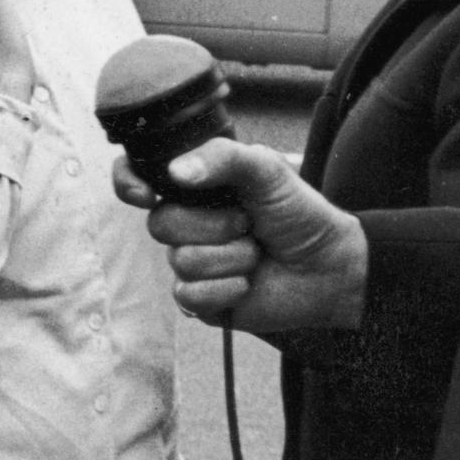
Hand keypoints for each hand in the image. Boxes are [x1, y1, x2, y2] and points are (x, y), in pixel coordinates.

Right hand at [112, 136, 367, 332]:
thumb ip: (223, 158)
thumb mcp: (266, 170)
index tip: (146, 194)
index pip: (137, 178)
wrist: (330, 267)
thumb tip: (175, 172)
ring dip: (229, 258)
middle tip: (246, 223)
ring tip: (255, 253)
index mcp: (194, 187)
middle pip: (160, 224)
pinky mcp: (201, 301)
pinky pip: (190, 295)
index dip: (129, 184)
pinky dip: (226, 289)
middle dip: (212, 226)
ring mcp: (192, 263)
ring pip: (181, 261)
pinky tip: (249, 283)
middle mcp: (187, 224)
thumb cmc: (300, 214)